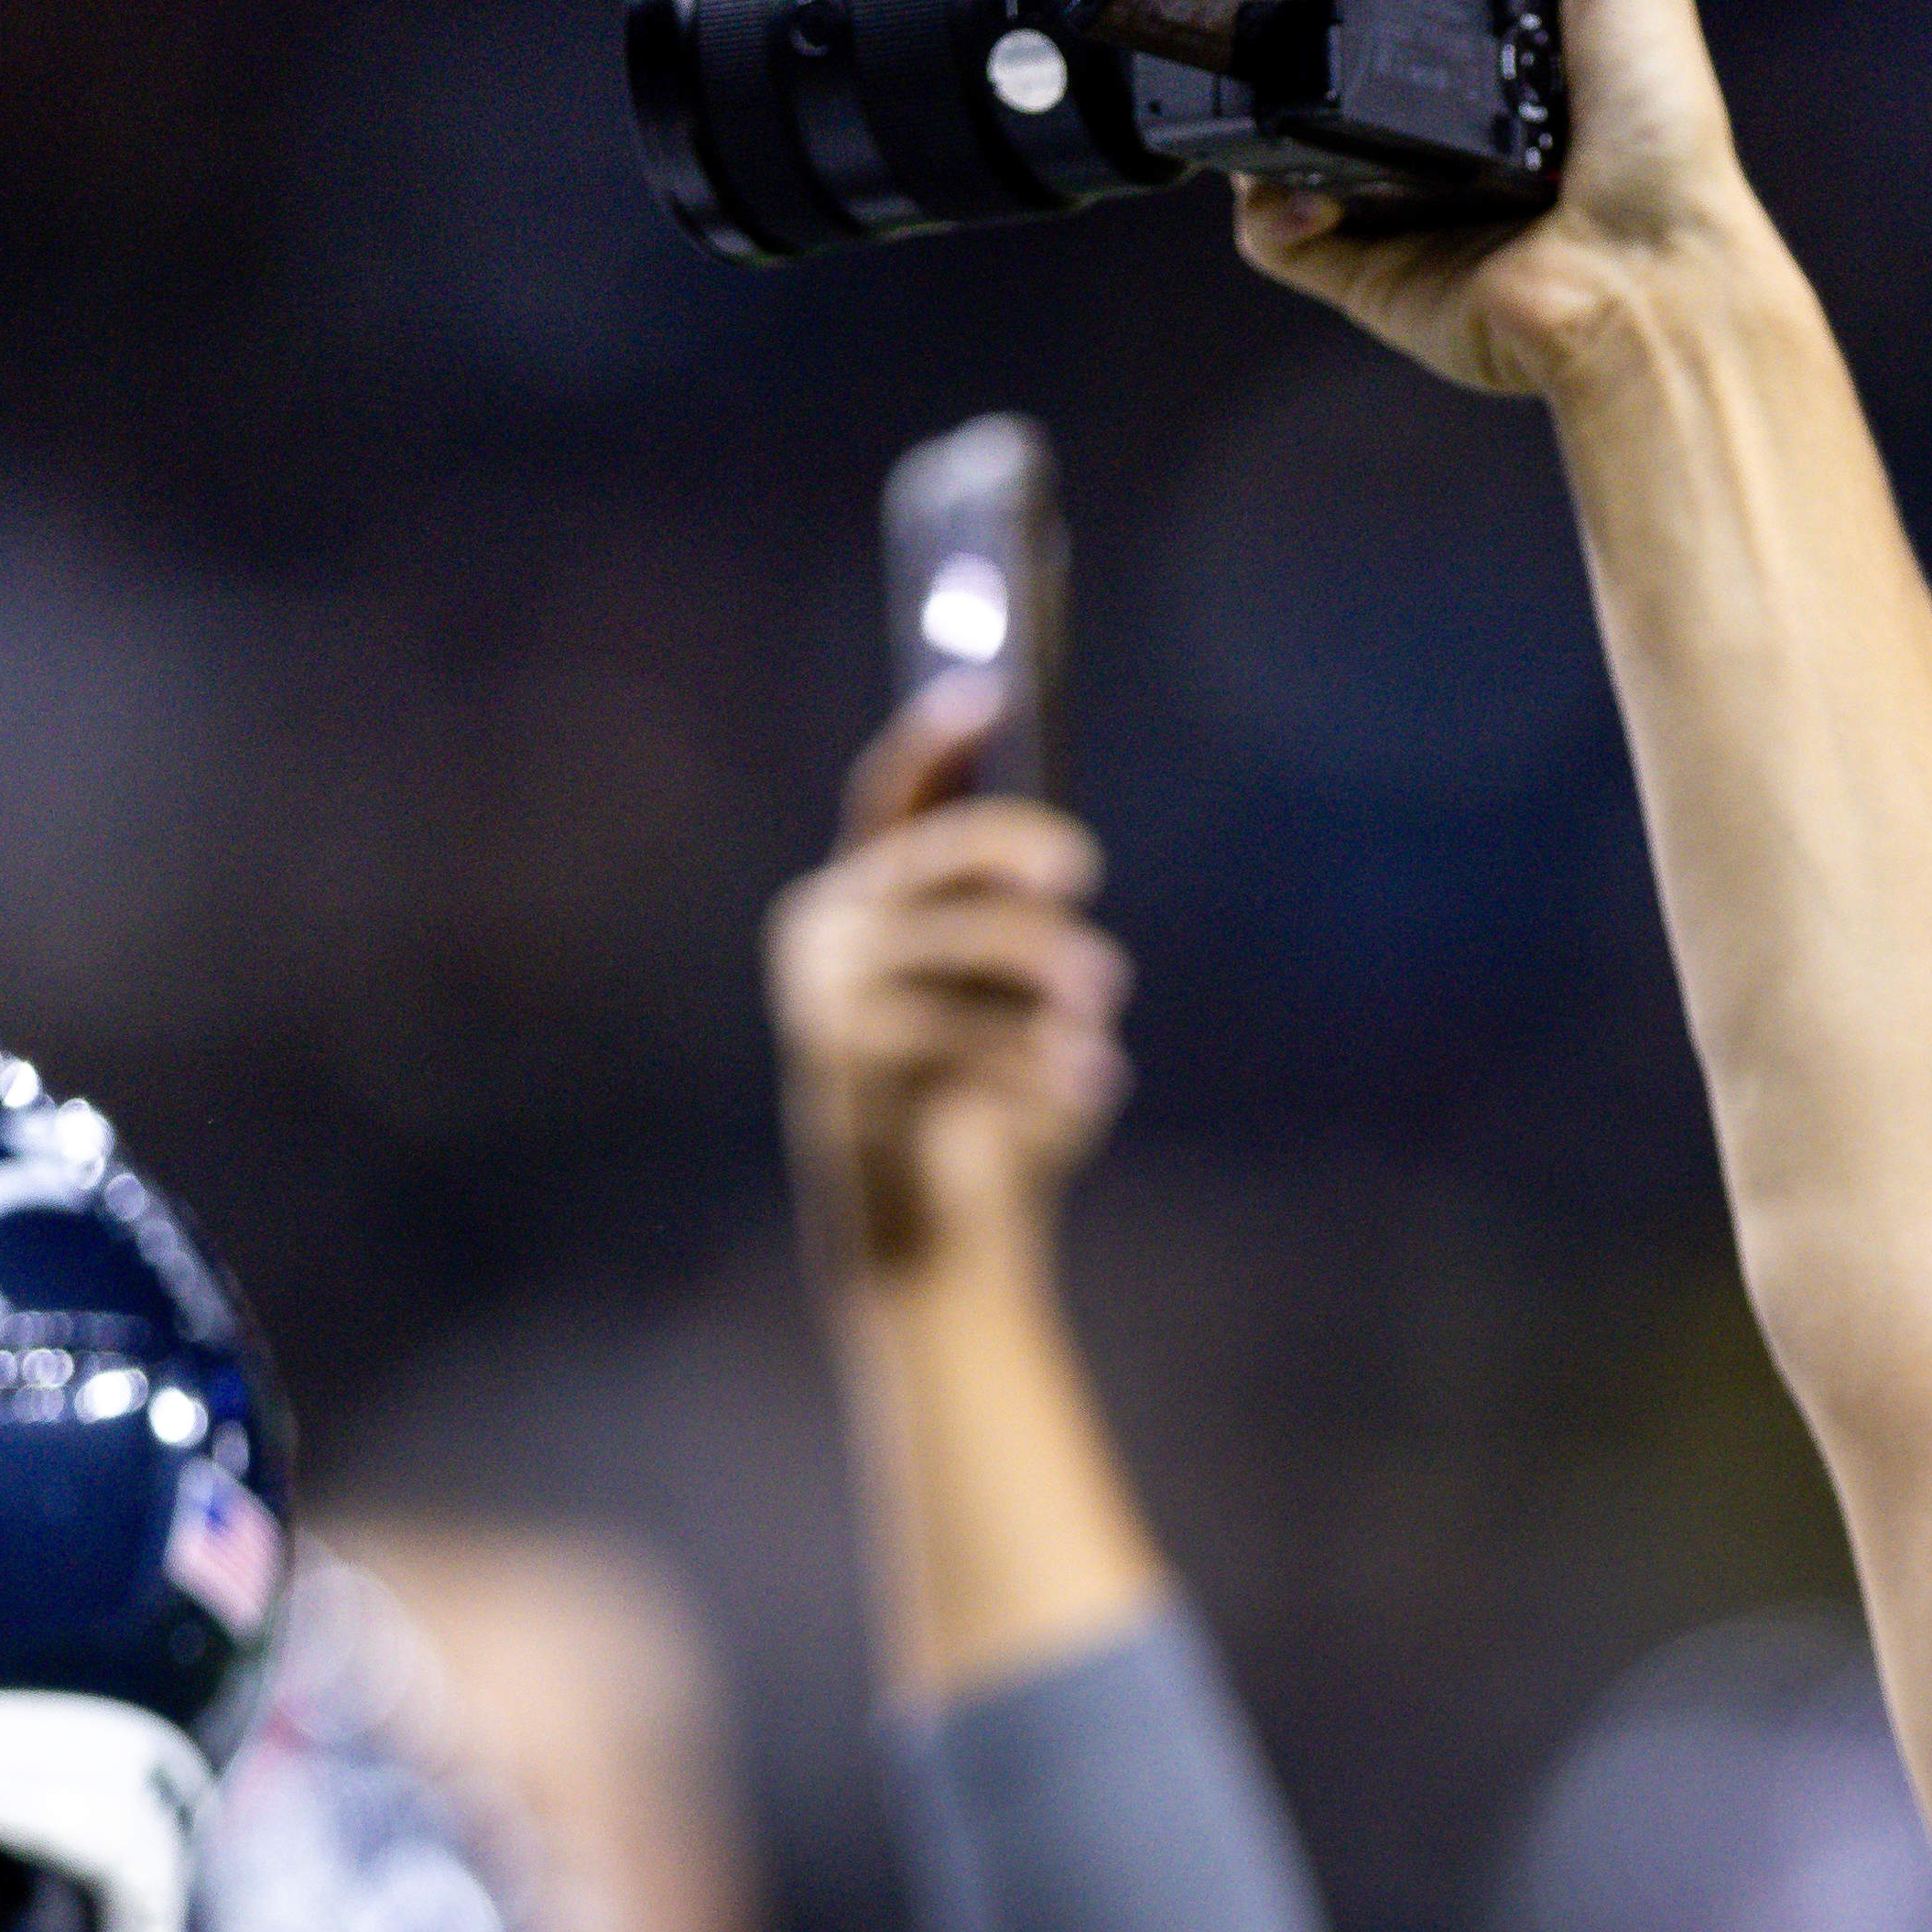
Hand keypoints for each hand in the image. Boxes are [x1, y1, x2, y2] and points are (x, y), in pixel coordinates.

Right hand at [765, 684, 1130, 1279]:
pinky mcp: (859, 1078)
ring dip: (1047, 972)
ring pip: (964, 947)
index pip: (891, 797)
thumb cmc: (984, 1098)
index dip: (937, 738)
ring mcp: (832, 1008)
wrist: (933, 1242)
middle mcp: (826, 940)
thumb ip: (1013, 918)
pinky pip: (971, 1042)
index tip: (993, 690)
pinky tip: (1092, 1085)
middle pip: (935, 858)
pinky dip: (1043, 1064)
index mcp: (857, 901)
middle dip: (1015, 855)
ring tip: (1104, 1001)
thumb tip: (1055, 850)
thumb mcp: (1007, 999)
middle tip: (1082, 872)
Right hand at [1231, 0, 1773, 397]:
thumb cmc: (1664, 149)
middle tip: (1275, 1)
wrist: (1649, 282)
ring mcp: (1405, 203)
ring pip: (1288, 147)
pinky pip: (1281, 239)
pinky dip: (1264, 211)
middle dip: (1288, 30)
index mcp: (1507, 61)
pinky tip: (1295, 190)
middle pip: (1336, 61)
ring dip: (1255, 116)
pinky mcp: (1374, 272)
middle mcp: (1451, 132)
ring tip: (1264, 90)